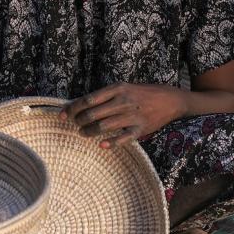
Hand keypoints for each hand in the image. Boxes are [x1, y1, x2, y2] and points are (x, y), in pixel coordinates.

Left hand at [61, 83, 186, 148]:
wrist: (170, 99)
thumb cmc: (142, 93)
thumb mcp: (124, 88)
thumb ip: (105, 96)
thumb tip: (81, 104)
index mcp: (117, 88)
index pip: (89, 99)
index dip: (73, 108)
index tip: (63, 115)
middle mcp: (123, 101)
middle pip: (93, 113)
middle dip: (79, 121)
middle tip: (75, 125)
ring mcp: (132, 115)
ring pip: (104, 126)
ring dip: (89, 132)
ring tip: (83, 133)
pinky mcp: (141, 129)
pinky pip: (122, 138)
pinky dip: (110, 143)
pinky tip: (101, 145)